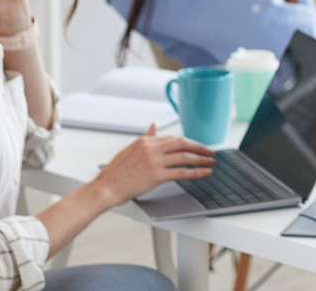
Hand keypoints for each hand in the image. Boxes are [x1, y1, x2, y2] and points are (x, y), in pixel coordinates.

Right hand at [92, 125, 214, 206]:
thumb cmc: (114, 173)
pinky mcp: (157, 175)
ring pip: (185, 157)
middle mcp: (151, 148)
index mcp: (145, 141)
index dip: (187, 143)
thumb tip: (153, 126)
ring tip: (211, 161)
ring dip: (201, 159)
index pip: (172, 139)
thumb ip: (145, 138)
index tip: (196, 147)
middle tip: (209, 151)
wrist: (105, 189)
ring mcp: (155, 161)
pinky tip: (205, 172)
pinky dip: (197, 172)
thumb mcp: (129, 150)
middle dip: (199, 147)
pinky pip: (182, 172)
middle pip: (183, 144)